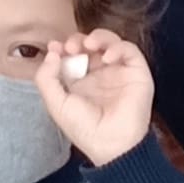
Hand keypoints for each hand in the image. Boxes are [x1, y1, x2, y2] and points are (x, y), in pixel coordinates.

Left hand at [38, 29, 154, 166]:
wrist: (112, 144)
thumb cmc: (84, 128)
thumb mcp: (56, 104)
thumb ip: (47, 78)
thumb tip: (52, 53)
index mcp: (80, 82)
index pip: (72, 55)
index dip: (63, 47)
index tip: (55, 47)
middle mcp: (100, 75)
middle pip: (89, 45)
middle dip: (78, 40)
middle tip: (71, 46)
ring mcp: (119, 72)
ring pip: (110, 42)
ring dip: (98, 37)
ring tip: (88, 45)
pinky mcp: (137, 73)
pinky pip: (130, 51)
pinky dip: (118, 47)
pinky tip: (107, 57)